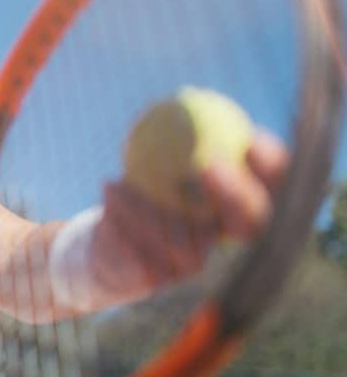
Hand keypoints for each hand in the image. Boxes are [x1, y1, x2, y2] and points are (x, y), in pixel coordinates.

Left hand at [91, 131, 287, 300]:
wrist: (103, 238)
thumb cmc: (138, 188)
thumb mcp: (157, 159)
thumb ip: (181, 137)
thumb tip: (190, 96)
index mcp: (232, 211)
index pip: (273, 191)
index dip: (272, 170)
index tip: (252, 139)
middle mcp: (223, 243)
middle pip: (250, 224)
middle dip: (237, 194)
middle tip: (210, 164)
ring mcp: (192, 265)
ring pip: (182, 241)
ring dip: (153, 206)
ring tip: (129, 177)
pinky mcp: (155, 280)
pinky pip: (140, 248)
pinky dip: (121, 214)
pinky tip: (108, 185)